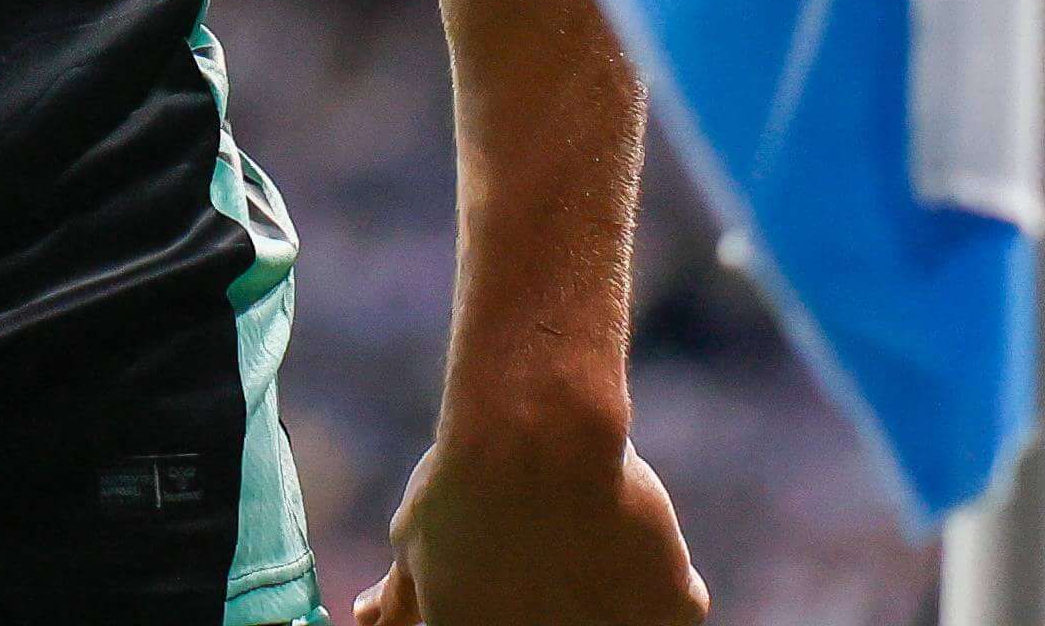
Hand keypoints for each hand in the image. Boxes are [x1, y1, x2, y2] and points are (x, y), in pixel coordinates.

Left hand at [352, 423, 703, 625]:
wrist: (537, 437)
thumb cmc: (464, 487)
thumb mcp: (415, 543)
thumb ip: (403, 600)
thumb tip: (367, 621)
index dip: (515, 604)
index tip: (526, 573)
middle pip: (569, 625)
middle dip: (564, 604)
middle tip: (557, 555)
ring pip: (625, 621)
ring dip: (613, 599)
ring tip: (587, 536)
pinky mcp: (675, 615)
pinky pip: (677, 605)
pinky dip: (662, 579)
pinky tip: (628, 534)